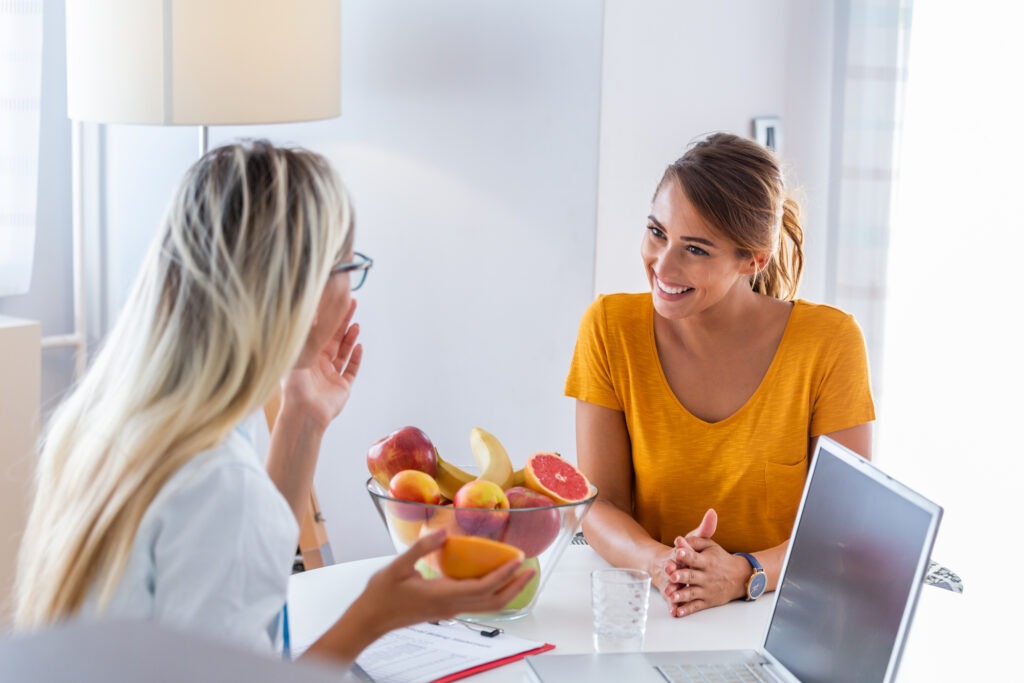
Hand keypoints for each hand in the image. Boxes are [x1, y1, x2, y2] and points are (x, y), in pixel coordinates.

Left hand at [281, 298, 361, 430]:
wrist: (303, 413)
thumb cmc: (295, 386)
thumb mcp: (298, 355)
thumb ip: (307, 335)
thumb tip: (311, 312)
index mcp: (306, 356)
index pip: (320, 332)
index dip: (330, 317)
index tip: (337, 302)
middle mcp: (319, 364)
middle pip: (334, 338)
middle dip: (343, 322)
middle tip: (352, 304)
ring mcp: (331, 375)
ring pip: (344, 352)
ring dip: (350, 338)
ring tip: (356, 326)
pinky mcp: (342, 387)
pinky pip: (351, 370)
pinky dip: (356, 358)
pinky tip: (358, 347)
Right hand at [356, 531, 534, 633]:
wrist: (370, 620)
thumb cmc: (381, 595)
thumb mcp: (397, 566)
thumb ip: (421, 548)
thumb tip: (444, 533)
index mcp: (443, 595)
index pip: (484, 586)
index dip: (504, 573)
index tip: (519, 559)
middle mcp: (451, 606)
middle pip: (494, 601)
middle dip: (515, 586)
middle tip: (531, 569)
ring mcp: (449, 611)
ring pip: (487, 607)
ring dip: (507, 592)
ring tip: (520, 576)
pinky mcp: (445, 611)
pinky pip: (477, 605)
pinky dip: (492, 595)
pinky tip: (494, 582)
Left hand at [660, 509, 747, 616]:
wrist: (740, 577)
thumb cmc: (720, 559)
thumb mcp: (710, 546)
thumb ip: (694, 541)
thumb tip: (677, 539)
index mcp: (707, 561)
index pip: (695, 558)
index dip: (686, 555)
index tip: (677, 552)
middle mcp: (706, 576)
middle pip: (692, 576)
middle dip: (682, 576)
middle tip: (672, 576)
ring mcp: (707, 590)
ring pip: (692, 593)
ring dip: (681, 595)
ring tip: (672, 596)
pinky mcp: (707, 601)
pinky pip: (696, 606)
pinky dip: (687, 610)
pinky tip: (678, 612)